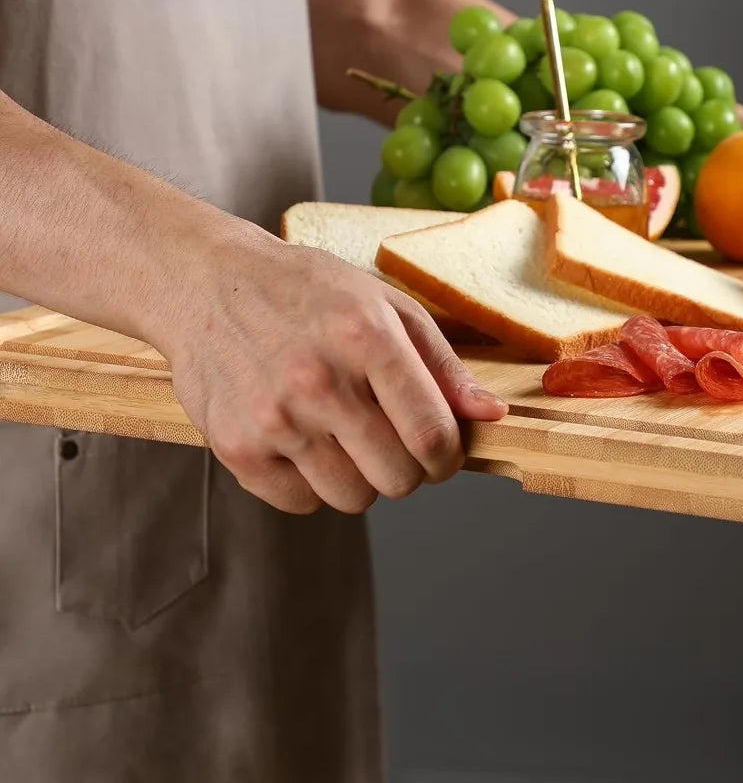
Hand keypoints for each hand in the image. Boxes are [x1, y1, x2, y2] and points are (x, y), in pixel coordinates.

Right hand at [159, 229, 507, 514]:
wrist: (208, 282)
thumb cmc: (306, 292)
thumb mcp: (386, 305)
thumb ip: (442, 364)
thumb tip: (490, 416)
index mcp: (367, 339)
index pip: (433, 436)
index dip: (449, 456)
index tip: (442, 452)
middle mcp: (320, 382)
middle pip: (398, 478)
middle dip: (408, 467)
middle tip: (391, 439)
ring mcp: (273, 419)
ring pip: (353, 498)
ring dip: (360, 477)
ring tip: (344, 434)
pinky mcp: (235, 448)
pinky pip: (300, 503)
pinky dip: (311, 483)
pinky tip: (304, 440)